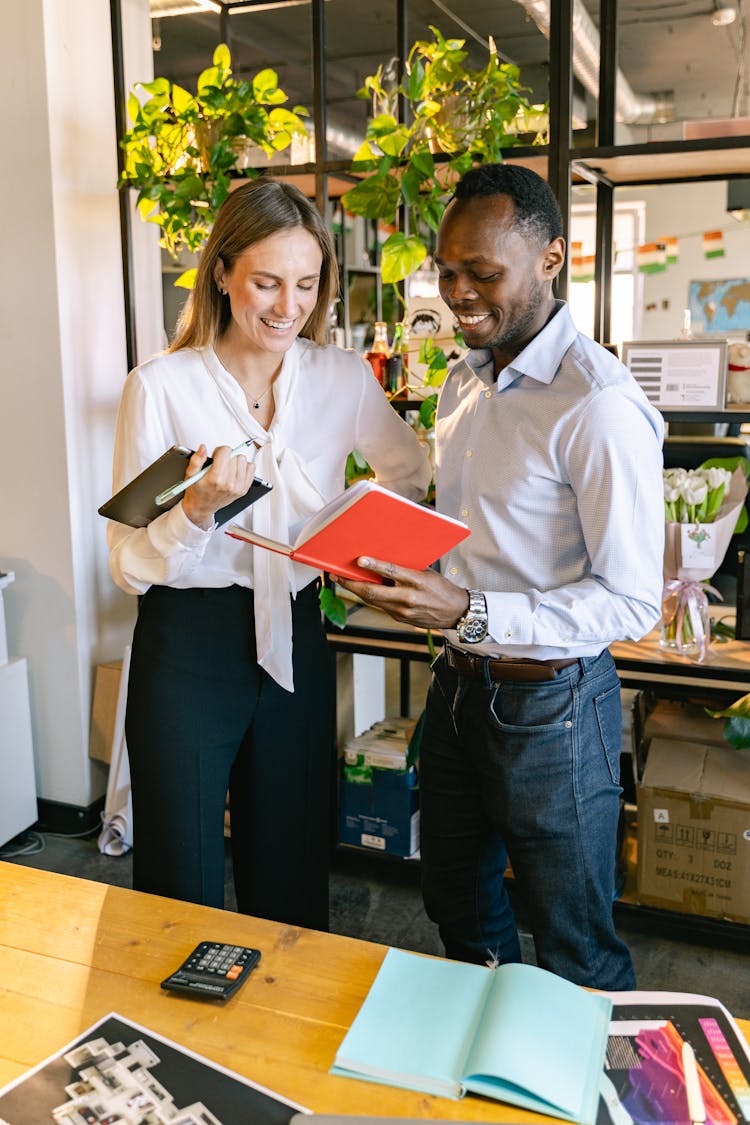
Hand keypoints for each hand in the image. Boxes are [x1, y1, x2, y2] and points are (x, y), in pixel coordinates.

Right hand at [181, 444, 256, 529]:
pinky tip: (235, 471)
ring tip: (227, 468)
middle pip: (235, 455)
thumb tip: (203, 448)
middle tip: (219, 464)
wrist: (202, 507)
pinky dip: (244, 467)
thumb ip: (196, 460)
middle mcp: (229, 483)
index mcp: (216, 478)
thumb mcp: (190, 475)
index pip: (226, 451)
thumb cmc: (197, 492)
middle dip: (227, 456)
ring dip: (235, 461)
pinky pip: (251, 469)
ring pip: (243, 460)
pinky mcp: (244, 490)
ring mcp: (238, 487)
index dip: (219, 451)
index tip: (215, 456)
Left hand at [334, 557, 469, 630]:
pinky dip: (371, 597)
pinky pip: (382, 606)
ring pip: (373, 601)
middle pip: (373, 592)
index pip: (391, 572)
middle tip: (337, 575)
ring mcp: (403, 612)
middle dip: (352, 584)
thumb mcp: (426, 573)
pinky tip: (362, 590)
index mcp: (417, 581)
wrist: (456, 612)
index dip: (374, 566)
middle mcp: (408, 598)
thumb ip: (405, 570)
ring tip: (343, 581)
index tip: (359, 560)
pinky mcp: (401, 619)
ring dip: (356, 591)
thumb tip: (382, 563)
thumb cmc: (441, 589)